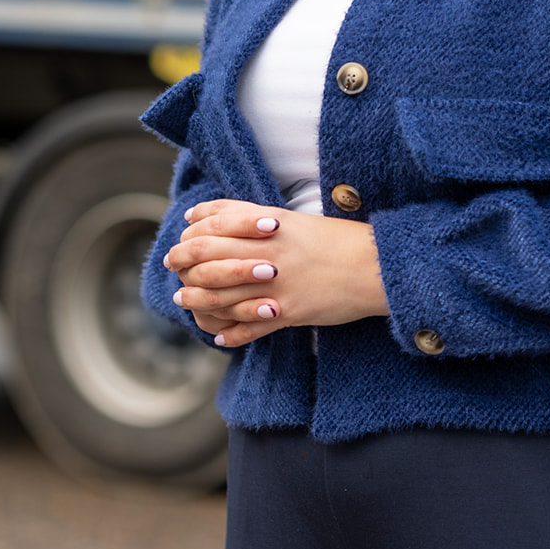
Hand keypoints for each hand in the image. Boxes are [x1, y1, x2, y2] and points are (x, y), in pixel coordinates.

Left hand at [163, 199, 389, 348]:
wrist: (376, 267)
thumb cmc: (337, 240)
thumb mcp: (292, 219)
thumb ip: (250, 215)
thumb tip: (206, 212)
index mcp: (271, 225)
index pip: (215, 225)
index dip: (192, 233)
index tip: (181, 239)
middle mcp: (269, 252)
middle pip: (210, 256)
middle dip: (185, 263)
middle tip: (174, 268)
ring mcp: (277, 284)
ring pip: (221, 293)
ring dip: (197, 300)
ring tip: (184, 301)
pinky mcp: (289, 312)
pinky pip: (250, 326)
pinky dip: (232, 333)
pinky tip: (220, 336)